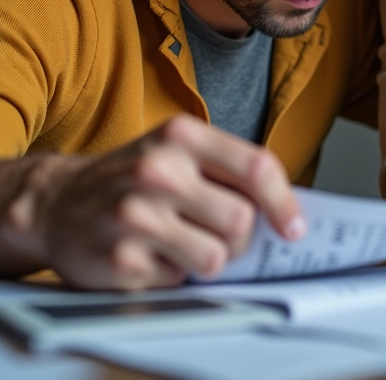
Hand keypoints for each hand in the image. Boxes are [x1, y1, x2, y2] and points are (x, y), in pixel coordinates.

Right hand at [6, 115, 304, 288]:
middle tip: (219, 232)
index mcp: (183, 135)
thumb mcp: (179, 151)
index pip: (256, 168)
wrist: (58, 199)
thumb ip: (229, 170)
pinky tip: (152, 253)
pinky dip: (174, 274)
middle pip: (241, 220)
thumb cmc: (134, 175)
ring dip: (208, 258)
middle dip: (241, 237)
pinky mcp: (120, 259)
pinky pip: (179, 281)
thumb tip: (285, 211)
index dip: (284, 203)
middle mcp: (158, 170)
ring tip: (183, 241)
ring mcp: (136, 215)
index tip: (295, 228)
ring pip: (216, 257)